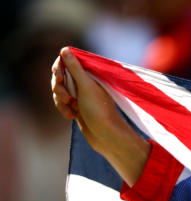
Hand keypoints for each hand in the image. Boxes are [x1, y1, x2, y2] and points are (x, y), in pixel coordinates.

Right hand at [51, 47, 149, 184]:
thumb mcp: (85, 86)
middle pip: (59, 77)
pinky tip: (72, 117)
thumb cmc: (99, 110)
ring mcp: (80, 95)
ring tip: (71, 110)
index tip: (60, 77)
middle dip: (59, 88)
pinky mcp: (77, 107)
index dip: (59, 69)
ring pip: (58, 91)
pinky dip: (64, 109)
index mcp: (89, 75)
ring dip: (60, 101)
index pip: (67, 63)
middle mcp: (85, 83)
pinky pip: (62, 103)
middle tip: (68, 98)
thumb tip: (65, 49)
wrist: (106, 136)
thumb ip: (75, 68)